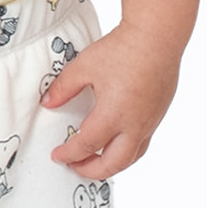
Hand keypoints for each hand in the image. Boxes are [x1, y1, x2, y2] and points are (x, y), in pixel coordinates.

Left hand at [40, 22, 182, 177]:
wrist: (157, 36)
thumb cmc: (123, 49)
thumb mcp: (84, 67)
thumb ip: (63, 88)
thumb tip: (47, 103)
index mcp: (112, 115)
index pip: (85, 145)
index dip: (68, 154)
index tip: (57, 155)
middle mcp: (134, 124)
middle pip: (113, 164)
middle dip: (92, 170)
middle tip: (76, 167)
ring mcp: (150, 121)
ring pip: (132, 157)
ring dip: (113, 165)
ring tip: (97, 161)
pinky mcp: (158, 114)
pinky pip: (143, 142)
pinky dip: (127, 150)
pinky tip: (117, 142)